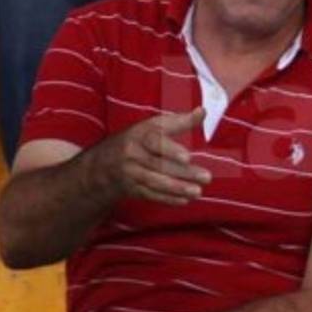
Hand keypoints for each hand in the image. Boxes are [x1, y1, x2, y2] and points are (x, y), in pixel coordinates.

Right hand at [93, 108, 211, 205]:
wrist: (105, 162)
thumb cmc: (139, 139)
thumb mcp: (155, 125)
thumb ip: (180, 121)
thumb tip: (203, 111)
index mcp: (140, 135)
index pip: (154, 141)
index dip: (170, 150)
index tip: (187, 157)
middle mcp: (133, 154)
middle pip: (159, 165)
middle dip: (184, 173)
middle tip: (206, 177)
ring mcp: (131, 173)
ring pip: (155, 182)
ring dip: (178, 188)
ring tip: (198, 191)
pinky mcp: (133, 188)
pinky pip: (151, 194)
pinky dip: (168, 198)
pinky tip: (185, 199)